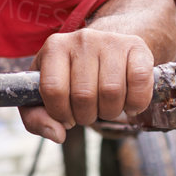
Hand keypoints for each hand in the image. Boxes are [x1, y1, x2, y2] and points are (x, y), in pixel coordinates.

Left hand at [22, 29, 154, 142]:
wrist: (107, 49)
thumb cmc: (72, 77)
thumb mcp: (44, 93)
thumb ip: (36, 118)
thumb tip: (57, 135)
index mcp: (54, 48)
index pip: (53, 89)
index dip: (60, 113)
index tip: (66, 116)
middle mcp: (82, 39)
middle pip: (84, 95)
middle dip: (86, 116)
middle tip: (89, 112)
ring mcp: (110, 41)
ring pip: (111, 92)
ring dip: (110, 112)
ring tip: (106, 106)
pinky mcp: (137, 47)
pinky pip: (139, 81)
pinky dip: (135, 102)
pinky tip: (128, 103)